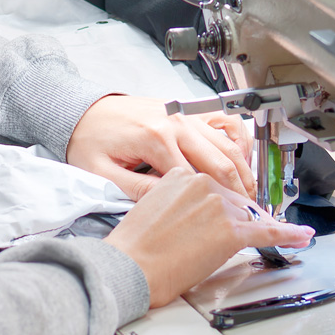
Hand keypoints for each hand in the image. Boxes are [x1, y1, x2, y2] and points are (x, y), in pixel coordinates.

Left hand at [66, 94, 255, 199]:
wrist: (82, 110)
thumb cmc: (90, 140)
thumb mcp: (104, 173)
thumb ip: (139, 190)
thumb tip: (171, 203)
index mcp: (156, 139)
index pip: (198, 180)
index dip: (218, 206)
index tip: (229, 224)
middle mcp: (176, 123)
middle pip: (222, 162)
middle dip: (240, 193)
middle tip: (252, 216)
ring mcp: (185, 114)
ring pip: (229, 143)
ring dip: (245, 171)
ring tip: (251, 197)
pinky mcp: (187, 111)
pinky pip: (224, 121)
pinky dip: (239, 140)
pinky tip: (242, 160)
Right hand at [103, 168, 313, 306]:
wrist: (131, 266)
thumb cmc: (135, 245)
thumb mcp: (152, 205)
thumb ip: (177, 199)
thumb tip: (195, 213)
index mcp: (182, 174)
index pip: (215, 187)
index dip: (224, 206)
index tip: (226, 215)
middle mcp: (203, 184)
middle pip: (235, 201)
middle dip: (239, 220)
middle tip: (237, 236)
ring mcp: (220, 207)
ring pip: (249, 216)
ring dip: (258, 229)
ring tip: (268, 237)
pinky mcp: (232, 232)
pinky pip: (268, 232)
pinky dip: (288, 234)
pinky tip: (301, 236)